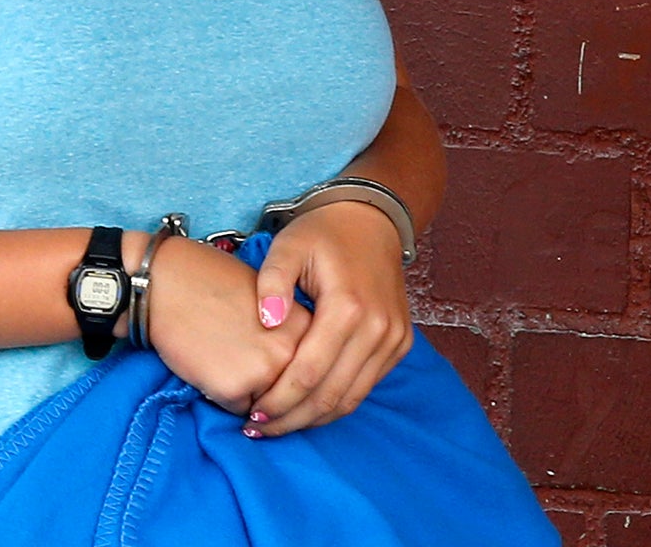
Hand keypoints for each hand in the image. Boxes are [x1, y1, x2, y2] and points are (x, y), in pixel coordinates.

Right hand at [141, 235, 307, 416]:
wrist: (166, 280)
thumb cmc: (212, 283)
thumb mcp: (268, 299)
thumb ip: (287, 333)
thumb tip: (295, 374)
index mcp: (305, 326)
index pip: (308, 370)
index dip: (287, 373)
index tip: (265, 360)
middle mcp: (291, 350)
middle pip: (289, 394)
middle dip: (268, 388)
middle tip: (238, 355)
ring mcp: (264, 371)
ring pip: (264, 406)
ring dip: (246, 393)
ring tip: (221, 354)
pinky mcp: (233, 387)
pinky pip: (234, 409)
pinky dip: (220, 395)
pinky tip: (206, 362)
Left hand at [243, 200, 412, 436]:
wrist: (371, 221)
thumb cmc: (323, 233)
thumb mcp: (288, 246)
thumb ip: (272, 283)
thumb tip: (267, 323)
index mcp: (348, 306)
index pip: (309, 372)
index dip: (279, 400)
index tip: (251, 415)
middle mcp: (377, 328)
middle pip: (331, 394)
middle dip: (292, 418)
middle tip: (258, 429)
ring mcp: (393, 338)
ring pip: (351, 397)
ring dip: (314, 418)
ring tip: (279, 425)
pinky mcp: (399, 343)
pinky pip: (366, 386)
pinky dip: (336, 402)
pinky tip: (308, 407)